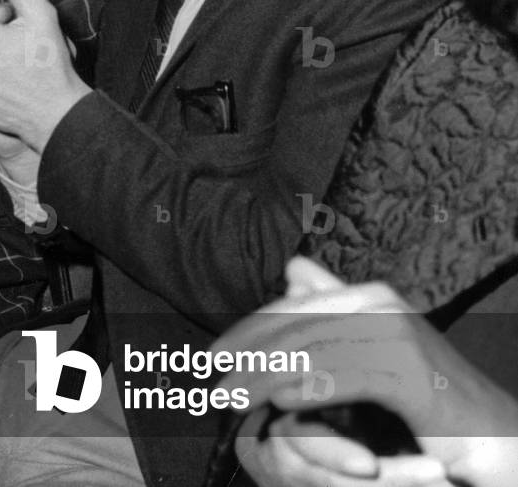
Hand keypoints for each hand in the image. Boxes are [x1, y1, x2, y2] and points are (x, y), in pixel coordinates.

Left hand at [216, 258, 517, 483]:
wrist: (495, 434)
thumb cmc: (427, 397)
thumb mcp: (376, 349)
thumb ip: (335, 309)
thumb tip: (292, 267)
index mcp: (369, 295)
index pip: (294, 306)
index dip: (250, 330)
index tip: (213, 357)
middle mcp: (381, 304)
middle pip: (298, 326)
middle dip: (249, 356)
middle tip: (212, 386)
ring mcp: (398, 335)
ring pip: (314, 351)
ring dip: (266, 378)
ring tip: (233, 400)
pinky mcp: (411, 373)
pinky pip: (345, 376)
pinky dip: (307, 388)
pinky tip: (279, 404)